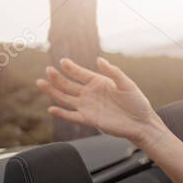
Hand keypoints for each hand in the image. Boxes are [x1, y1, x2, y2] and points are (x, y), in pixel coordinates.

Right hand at [36, 57, 160, 144]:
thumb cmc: (137, 102)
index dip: (71, 67)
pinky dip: (61, 113)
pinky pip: (72, 116)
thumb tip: (99, 60)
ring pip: (66, 98)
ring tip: (40, 83)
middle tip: (48, 70)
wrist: (141, 123)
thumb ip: (114, 72)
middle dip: (57, 77)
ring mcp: (88, 106)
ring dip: (53, 92)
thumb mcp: (127, 84)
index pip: (80, 73)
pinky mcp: (89, 119)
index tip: (63, 62)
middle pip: (68, 85)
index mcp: (99, 82)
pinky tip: (51, 108)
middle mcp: (90, 93)